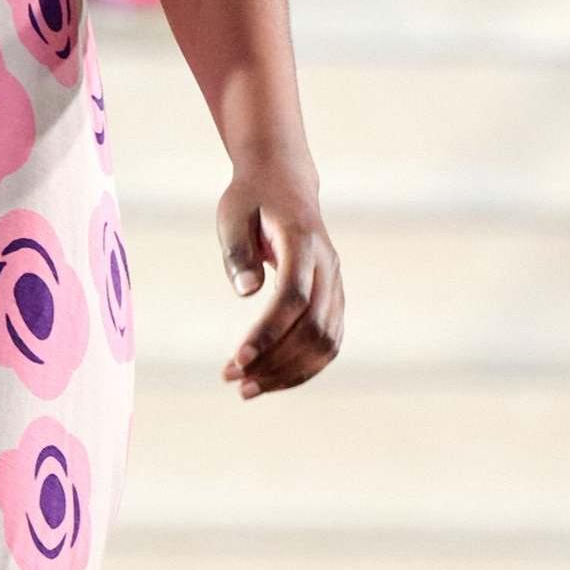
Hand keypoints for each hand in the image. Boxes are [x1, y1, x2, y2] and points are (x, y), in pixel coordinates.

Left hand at [218, 157, 345, 398]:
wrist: (285, 181)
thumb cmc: (251, 198)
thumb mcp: (233, 213)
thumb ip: (238, 251)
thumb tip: (247, 292)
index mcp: (303, 241)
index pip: (293, 297)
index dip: (268, 332)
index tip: (238, 358)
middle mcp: (328, 266)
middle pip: (313, 327)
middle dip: (274, 361)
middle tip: (233, 381)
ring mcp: (336, 284)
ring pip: (326, 342)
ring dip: (289, 372)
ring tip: (246, 388)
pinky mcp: (334, 298)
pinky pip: (329, 341)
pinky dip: (304, 367)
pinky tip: (271, 378)